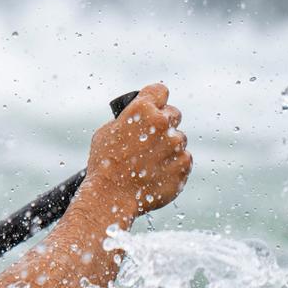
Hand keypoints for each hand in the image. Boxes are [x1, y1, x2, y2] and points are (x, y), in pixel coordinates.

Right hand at [84, 83, 192, 218]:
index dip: (155, 99)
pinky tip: (156, 173)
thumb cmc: (104, 164)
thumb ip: (127, 120)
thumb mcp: (106, 132)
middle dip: (163, 123)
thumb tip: (138, 118)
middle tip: (150, 137)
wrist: (111, 196)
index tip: (153, 106)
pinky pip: (184, 159)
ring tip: (148, 162)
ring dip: (168, 146)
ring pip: (178, 139)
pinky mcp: (184, 165)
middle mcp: (162, 124)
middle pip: (173, 114)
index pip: (159, 90)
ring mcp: (176, 145)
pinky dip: (173, 165)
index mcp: (141, 110)